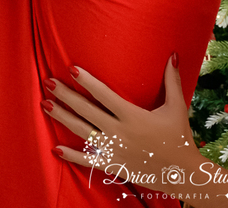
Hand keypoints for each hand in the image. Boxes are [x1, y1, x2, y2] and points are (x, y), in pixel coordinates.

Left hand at [45, 56, 197, 178]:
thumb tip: (173, 54)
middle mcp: (119, 132)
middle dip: (66, 95)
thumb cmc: (180, 138)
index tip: (71, 69)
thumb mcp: (176, 107)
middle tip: (48, 82)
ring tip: (45, 104)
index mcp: (133, 116)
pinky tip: (57, 148)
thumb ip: (172, 80)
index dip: (87, 82)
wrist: (181, 173)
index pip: (104, 95)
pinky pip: (88, 160)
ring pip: (82, 131)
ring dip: (62, 117)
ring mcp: (113, 150)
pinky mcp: (112, 165)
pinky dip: (72, 155)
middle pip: (86, 110)